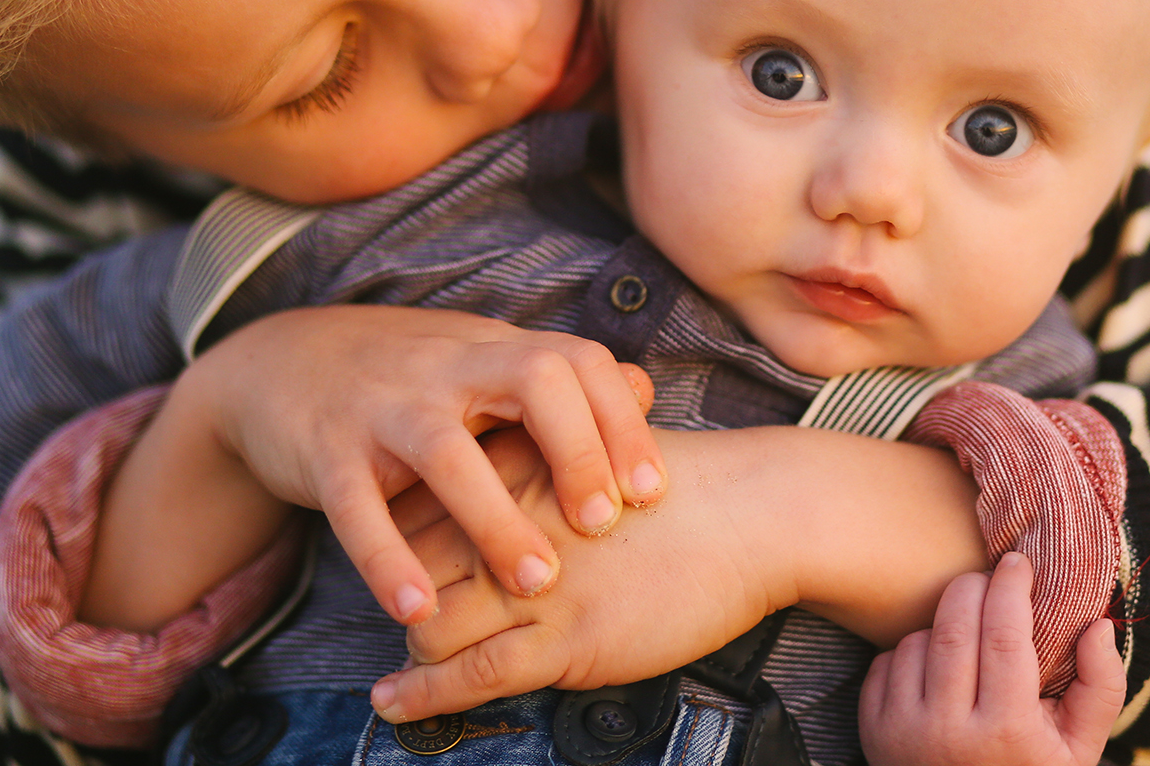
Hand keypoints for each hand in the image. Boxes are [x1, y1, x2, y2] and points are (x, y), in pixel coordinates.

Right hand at [172, 306, 663, 621]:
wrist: (281, 362)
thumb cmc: (408, 377)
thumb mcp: (482, 363)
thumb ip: (558, 380)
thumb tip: (646, 387)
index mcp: (493, 350)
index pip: (577, 360)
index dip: (621, 422)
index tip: (652, 491)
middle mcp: (446, 367)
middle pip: (534, 379)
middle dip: (579, 450)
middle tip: (603, 523)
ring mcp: (383, 405)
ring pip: (448, 452)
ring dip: (497, 519)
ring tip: (538, 581)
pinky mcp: (324, 450)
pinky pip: (356, 508)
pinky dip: (388, 560)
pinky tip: (419, 607)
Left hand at [369, 426, 788, 720]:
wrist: (755, 513)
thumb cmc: (690, 485)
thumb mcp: (601, 446)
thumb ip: (546, 462)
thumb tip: (502, 490)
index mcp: (519, 462)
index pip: (418, 501)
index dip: (401, 537)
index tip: (404, 557)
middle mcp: (514, 518)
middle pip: (409, 564)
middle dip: (403, 594)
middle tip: (413, 610)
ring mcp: (539, 582)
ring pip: (430, 622)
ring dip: (416, 647)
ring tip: (412, 660)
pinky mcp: (567, 638)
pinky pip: (473, 674)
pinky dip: (423, 694)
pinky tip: (393, 703)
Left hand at [859, 553, 1124, 765]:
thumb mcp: (1079, 747)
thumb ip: (1100, 686)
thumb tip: (1097, 623)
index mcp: (1007, 732)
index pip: (1005, 636)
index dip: (1011, 587)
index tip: (1018, 562)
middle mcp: (949, 733)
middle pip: (956, 626)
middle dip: (974, 587)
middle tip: (991, 580)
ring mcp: (904, 733)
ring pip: (919, 639)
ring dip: (945, 623)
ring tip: (970, 637)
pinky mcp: (873, 731)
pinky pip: (888, 661)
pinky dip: (913, 651)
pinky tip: (938, 668)